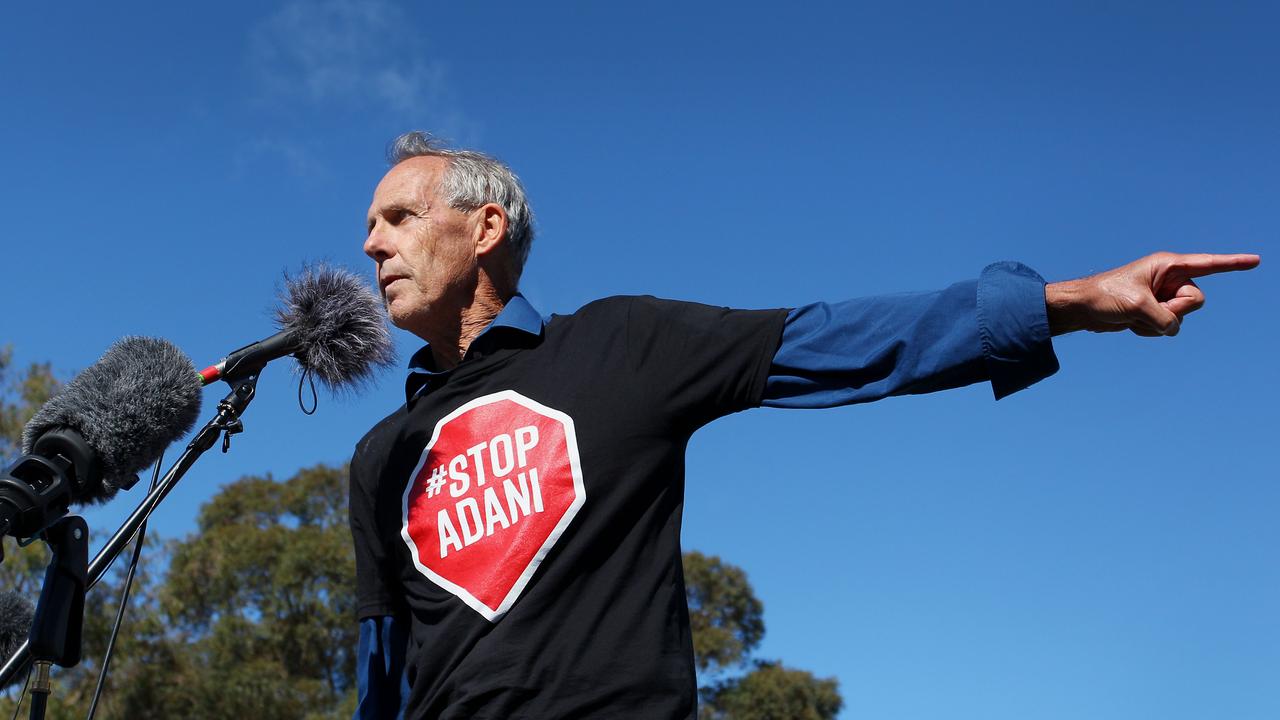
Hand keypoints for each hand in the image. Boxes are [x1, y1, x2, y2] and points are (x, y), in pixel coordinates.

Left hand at [1045, 252, 1259, 336]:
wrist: (1083, 309)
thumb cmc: (1106, 296)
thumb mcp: (1138, 306)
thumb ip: (1165, 318)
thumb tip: (1173, 328)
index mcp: (1167, 265)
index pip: (1208, 264)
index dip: (1233, 264)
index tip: (1256, 261)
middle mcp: (1169, 279)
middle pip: (1196, 300)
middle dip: (1175, 309)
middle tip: (1148, 306)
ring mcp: (1163, 297)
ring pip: (1181, 317)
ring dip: (1158, 323)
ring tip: (1134, 314)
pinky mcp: (1155, 312)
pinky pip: (1167, 328)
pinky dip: (1150, 330)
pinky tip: (1131, 324)